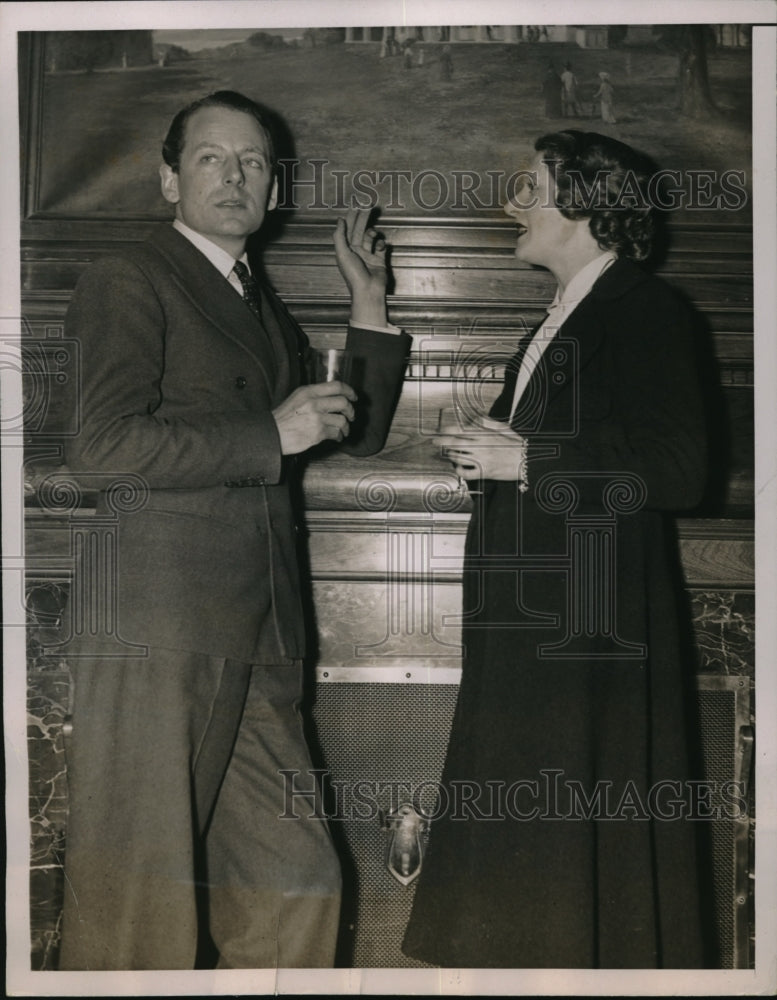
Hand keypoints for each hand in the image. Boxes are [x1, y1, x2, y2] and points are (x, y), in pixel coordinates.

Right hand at [272, 382, 356, 454]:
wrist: (271, 434)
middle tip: (351, 416)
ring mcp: (316, 418)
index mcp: (309, 391)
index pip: (336, 386)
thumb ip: (313, 396)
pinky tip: (336, 438)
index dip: (349, 391)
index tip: (354, 397)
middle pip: (343, 402)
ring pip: (342, 420)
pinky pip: (336, 433)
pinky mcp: (317, 432)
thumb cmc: (283, 418)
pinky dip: (339, 436)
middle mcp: (313, 402)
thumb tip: (332, 397)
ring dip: (346, 427)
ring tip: (343, 430)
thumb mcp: (296, 398)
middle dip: (351, 410)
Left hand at [333, 207, 388, 326]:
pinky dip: (382, 244)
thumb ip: (339, 236)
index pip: (348, 229)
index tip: (356, 205)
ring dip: (372, 233)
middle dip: (363, 218)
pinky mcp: (379, 260)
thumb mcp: (342, 253)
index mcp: (346, 249)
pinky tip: (381, 246)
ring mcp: (368, 255)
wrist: (368, 291)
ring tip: (373, 234)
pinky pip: (381, 248)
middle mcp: (356, 251)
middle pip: (359, 230)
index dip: (351, 216)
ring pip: (370, 238)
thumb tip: (340, 220)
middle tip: (369, 205)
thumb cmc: (353, 275)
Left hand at [433, 418, 527, 482]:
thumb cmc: (517, 445)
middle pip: (455, 443)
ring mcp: (482, 460)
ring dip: (450, 454)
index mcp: (485, 435)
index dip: (447, 430)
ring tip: (448, 452)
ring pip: (458, 457)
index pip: (461, 430)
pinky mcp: (484, 473)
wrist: (527, 461)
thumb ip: (487, 422)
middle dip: (442, 441)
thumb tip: (475, 418)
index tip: (440, 430)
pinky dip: (459, 470)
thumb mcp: (504, 428)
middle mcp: (481, 447)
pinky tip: (458, 467)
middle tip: (434, 441)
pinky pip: (466, 473)